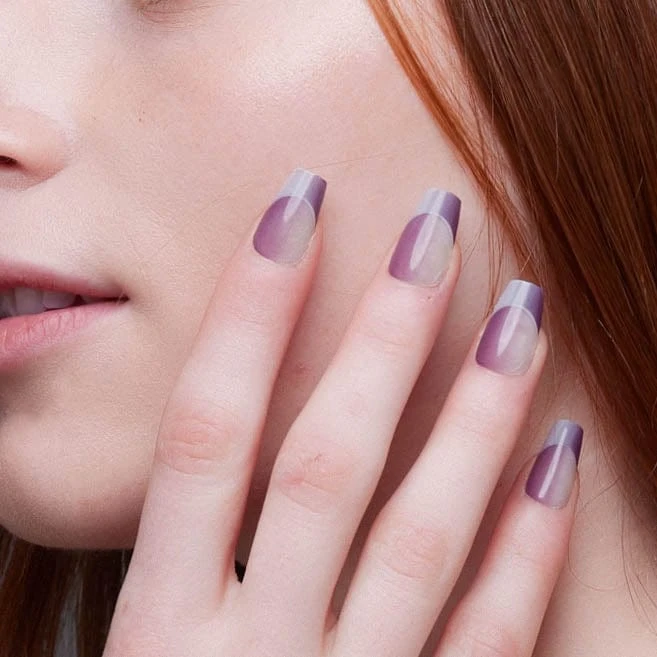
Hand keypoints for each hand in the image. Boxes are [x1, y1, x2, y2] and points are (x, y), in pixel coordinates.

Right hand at [103, 169, 580, 656]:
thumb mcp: (133, 653)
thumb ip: (173, 548)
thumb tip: (197, 424)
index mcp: (155, 628)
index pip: (205, 430)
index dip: (246, 312)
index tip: (296, 206)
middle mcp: (248, 655)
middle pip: (321, 461)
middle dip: (377, 333)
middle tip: (434, 226)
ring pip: (420, 533)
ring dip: (475, 413)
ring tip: (521, 309)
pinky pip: (490, 634)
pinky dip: (527, 544)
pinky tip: (561, 451)